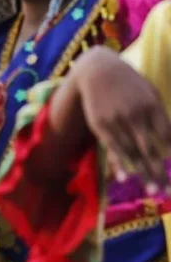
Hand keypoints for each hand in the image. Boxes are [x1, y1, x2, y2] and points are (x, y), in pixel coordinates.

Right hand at [75, 47, 170, 191]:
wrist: (97, 69)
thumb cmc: (129, 82)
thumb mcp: (149, 93)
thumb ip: (159, 115)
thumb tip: (168, 141)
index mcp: (152, 105)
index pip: (167, 136)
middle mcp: (135, 115)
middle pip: (151, 149)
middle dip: (160, 171)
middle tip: (167, 192)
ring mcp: (117, 121)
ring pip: (132, 152)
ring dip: (144, 173)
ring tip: (153, 191)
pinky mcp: (100, 125)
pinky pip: (112, 148)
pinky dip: (120, 163)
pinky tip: (126, 177)